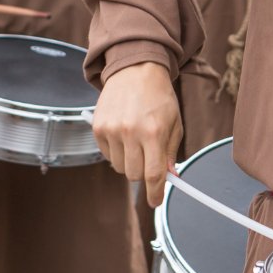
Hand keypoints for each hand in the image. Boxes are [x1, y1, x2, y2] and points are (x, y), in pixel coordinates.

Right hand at [91, 62, 183, 205]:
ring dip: (129, 163)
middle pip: (134, 175)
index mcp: (153, 132)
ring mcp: (111, 130)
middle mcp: (130, 132)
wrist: (135, 70)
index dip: (155, 193)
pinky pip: (107, 155)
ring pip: (119, 167)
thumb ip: (170, 152)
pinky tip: (123, 135)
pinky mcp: (98, 127)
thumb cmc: (158, 97)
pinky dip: (116, 152)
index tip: (155, 202)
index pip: (153, 174)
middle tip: (149, 161)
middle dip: (143, 174)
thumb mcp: (174, 123)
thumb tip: (168, 177)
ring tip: (136, 143)